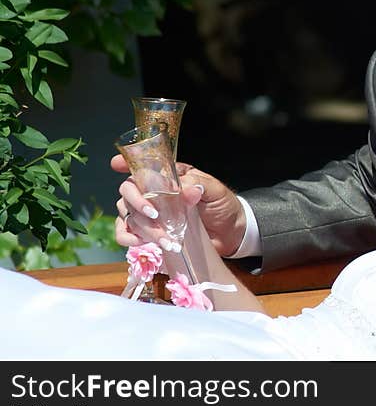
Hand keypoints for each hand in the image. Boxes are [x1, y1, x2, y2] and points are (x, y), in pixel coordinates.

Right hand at [112, 155, 247, 256]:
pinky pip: (125, 233)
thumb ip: (201, 187)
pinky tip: (141, 242)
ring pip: (127, 214)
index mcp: (170, 176)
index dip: (126, 162)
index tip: (115, 164)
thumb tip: (186, 190)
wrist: (230, 232)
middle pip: (128, 190)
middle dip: (138, 203)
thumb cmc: (222, 205)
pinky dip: (128, 238)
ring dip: (142, 227)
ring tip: (164, 239)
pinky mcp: (148, 232)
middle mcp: (154, 192)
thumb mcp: (216, 191)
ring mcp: (149, 213)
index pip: (144, 165)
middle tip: (156, 215)